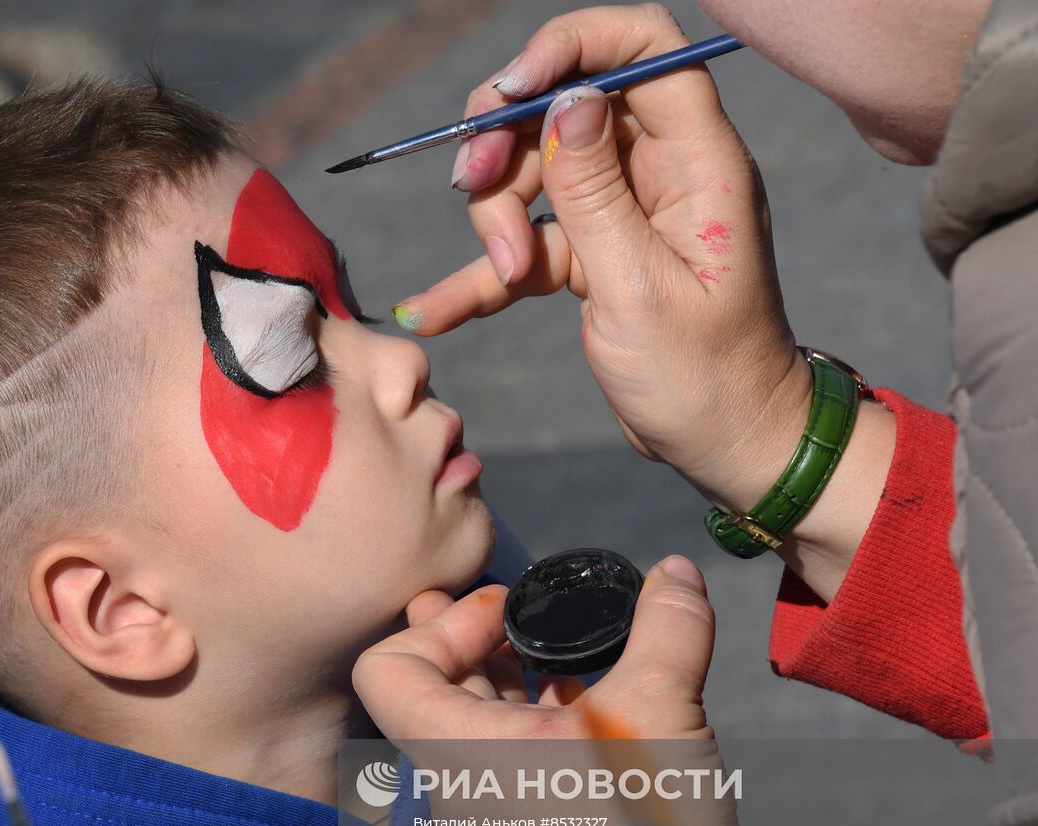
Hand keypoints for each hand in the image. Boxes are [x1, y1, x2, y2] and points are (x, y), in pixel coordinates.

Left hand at [352, 555, 720, 825]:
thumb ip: (666, 624)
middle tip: (516, 607)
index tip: (506, 609)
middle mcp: (458, 782)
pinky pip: (511, 757)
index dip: (435, 624)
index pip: (385, 669)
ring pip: (475, 724)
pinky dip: (537, 717)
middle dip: (471, 637)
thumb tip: (676, 569)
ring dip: (510, 676)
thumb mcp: (659, 706)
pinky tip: (594, 697)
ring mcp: (491, 812)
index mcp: (453, 749)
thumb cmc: (642, 821)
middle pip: (430, 689)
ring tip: (559, 646)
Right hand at [396, 3, 810, 516]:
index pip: (642, 48)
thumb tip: (571, 99)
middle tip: (471, 187)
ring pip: (535, 173)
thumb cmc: (704, 377)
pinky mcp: (594, 256)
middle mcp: (660, 170)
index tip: (508, 92)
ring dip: (496, 218)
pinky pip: (527, 243)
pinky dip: (482, 275)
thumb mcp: (639, 287)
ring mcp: (624, 213)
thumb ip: (596, 193)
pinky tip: (432, 312)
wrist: (726, 446)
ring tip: (501, 279)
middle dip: (508, 142)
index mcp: (697, 160)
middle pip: (566, 107)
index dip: (570, 47)